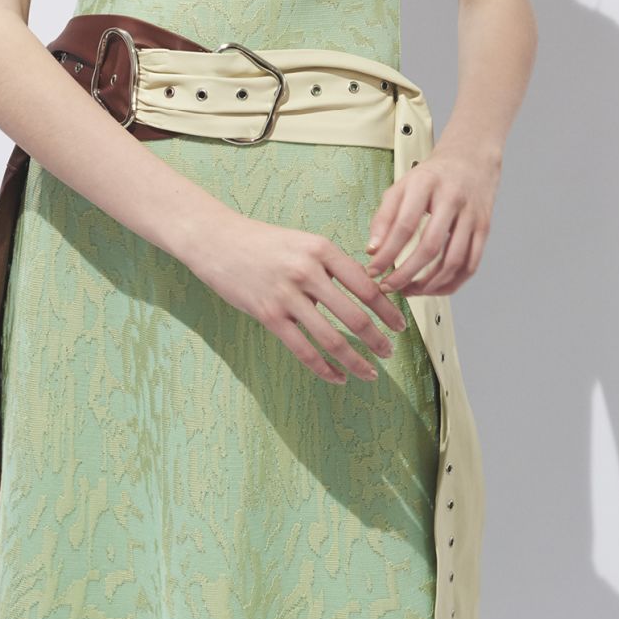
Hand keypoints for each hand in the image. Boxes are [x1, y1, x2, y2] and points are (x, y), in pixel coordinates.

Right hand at [185, 213, 409, 384]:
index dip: (388, 310)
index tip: (400, 327)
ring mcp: (286, 295)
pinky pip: (302, 349)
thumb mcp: (303, 242)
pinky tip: (337, 378)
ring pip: (331, 338)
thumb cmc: (264, 242)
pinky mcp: (268, 314)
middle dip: (377, 340)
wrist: (218, 240)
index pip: (366, 285)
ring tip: (370, 373)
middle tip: (389, 353)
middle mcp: (307, 271)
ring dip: (355, 360)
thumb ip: (332, 265)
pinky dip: (324, 369)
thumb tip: (367, 291)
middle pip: (354, 315)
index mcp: (322, 249)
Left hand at [364, 144, 500, 295]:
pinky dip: (451, 283)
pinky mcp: (484, 228)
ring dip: (429, 284)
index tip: (373, 271)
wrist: (471, 159)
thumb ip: (384, 217)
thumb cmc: (431, 177)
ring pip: (453, 261)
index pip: (404, 225)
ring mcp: (472, 215)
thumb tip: (372, 252)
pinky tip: (433, 288)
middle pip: (430, 246)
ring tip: (409, 290)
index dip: (387, 253)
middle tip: (388, 287)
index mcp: (426, 184)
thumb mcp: (402, 186)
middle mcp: (452, 198)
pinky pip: (470, 265)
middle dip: (406, 274)